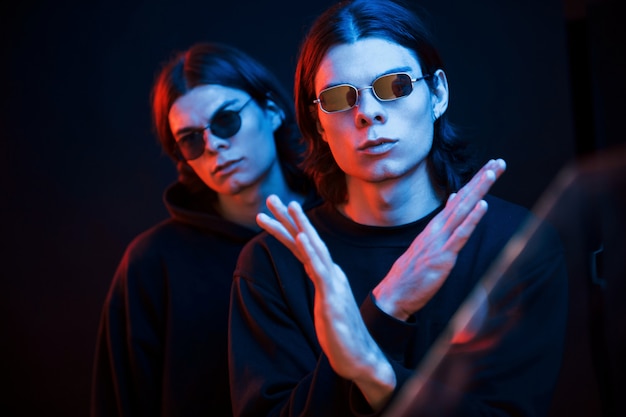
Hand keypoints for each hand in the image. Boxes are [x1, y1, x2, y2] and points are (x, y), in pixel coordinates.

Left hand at [257, 196, 395, 409]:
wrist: (359, 358)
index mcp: (327, 275)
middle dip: (288, 218)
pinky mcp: (332, 297)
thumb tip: (317, 276)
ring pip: (313, 248)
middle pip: (306, 240)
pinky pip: (319, 270)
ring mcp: (332, 284)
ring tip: (287, 205)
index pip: (303, 247)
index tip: (271, 213)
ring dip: (299, 225)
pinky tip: (300, 236)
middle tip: (271, 198)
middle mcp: (330, 274)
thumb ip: (322, 288)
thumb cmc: (341, 334)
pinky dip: (310, 252)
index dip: (287, 228)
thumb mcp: (325, 306)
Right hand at [373, 159, 505, 319]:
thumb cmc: (412, 271)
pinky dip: (472, 219)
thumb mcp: (427, 243)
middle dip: (482, 179)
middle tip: (499, 162)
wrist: (394, 292)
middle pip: (464, 199)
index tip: (491, 166)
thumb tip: (454, 199)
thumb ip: (443, 223)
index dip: (476, 182)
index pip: (460, 199)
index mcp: (436, 226)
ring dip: (478, 191)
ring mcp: (440, 241)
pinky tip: (483, 206)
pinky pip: (460, 235)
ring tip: (491, 173)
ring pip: (463, 211)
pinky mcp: (443, 256)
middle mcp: (438, 228)